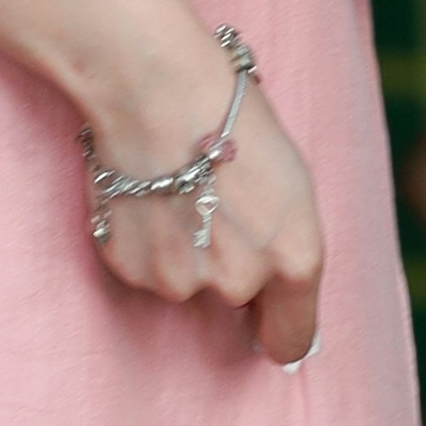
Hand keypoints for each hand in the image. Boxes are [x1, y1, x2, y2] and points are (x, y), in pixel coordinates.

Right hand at [70, 0, 323, 374]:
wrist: (154, 85)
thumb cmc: (232, 115)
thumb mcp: (291, 183)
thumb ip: (287, 245)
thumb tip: (272, 289)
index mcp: (295, 261)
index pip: (291, 340)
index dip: (279, 324)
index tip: (267, 315)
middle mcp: (239, 283)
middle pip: (235, 301)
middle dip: (228, 264)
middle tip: (213, 202)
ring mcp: (179, 281)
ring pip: (186, 282)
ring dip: (183, 250)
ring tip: (175, 188)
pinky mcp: (130, 269)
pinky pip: (145, 267)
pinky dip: (144, 240)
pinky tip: (145, 191)